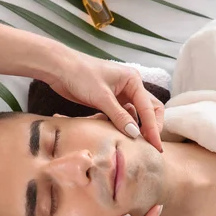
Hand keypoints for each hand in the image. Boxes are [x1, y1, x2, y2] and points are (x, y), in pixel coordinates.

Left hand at [46, 49, 163, 151]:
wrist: (60, 68)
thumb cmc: (81, 75)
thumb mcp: (102, 97)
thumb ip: (119, 117)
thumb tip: (135, 134)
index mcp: (133, 80)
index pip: (149, 108)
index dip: (154, 129)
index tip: (156, 146)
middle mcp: (130, 86)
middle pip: (149, 109)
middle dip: (151, 127)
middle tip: (151, 146)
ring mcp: (120, 93)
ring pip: (135, 114)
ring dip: (138, 128)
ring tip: (138, 145)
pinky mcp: (109, 100)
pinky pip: (122, 115)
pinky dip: (124, 125)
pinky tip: (121, 136)